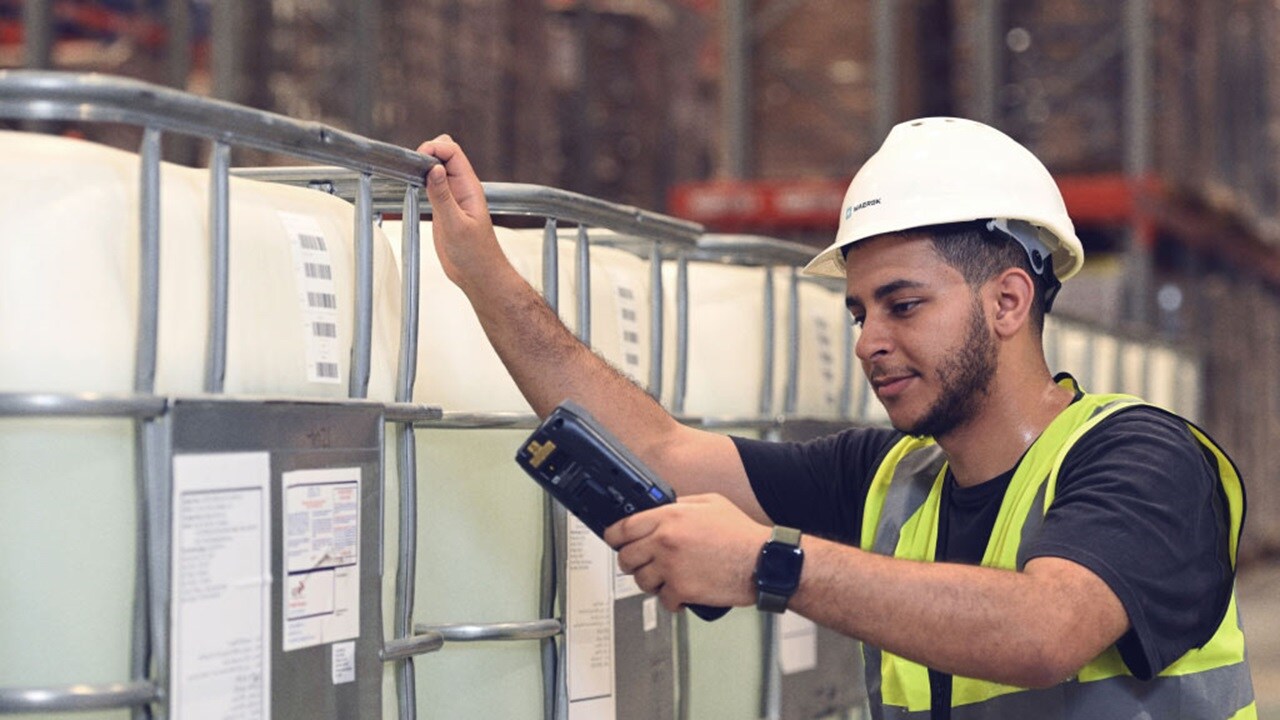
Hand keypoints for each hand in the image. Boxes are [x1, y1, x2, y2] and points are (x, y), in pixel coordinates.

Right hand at [416, 135, 504, 288]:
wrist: (478, 275)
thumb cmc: (475, 254)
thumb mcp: (456, 225)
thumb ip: (443, 197)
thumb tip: (435, 169)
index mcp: (469, 187)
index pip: (453, 152)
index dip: (434, 149)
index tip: (418, 159)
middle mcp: (461, 188)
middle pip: (445, 154)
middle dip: (427, 152)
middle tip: (413, 168)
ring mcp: (452, 197)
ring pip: (437, 168)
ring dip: (423, 166)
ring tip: (410, 177)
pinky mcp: (443, 208)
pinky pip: (432, 185)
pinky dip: (421, 181)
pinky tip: (412, 189)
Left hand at [604, 494, 768, 611]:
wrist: (763, 561)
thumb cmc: (741, 533)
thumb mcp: (709, 502)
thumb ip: (679, 504)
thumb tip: (660, 509)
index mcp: (669, 516)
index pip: (623, 528)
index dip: (614, 537)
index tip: (616, 542)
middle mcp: (665, 541)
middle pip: (625, 557)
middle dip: (631, 562)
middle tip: (642, 563)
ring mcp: (671, 567)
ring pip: (640, 581)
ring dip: (651, 582)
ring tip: (667, 578)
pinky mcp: (682, 590)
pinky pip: (662, 600)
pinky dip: (671, 599)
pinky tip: (681, 592)